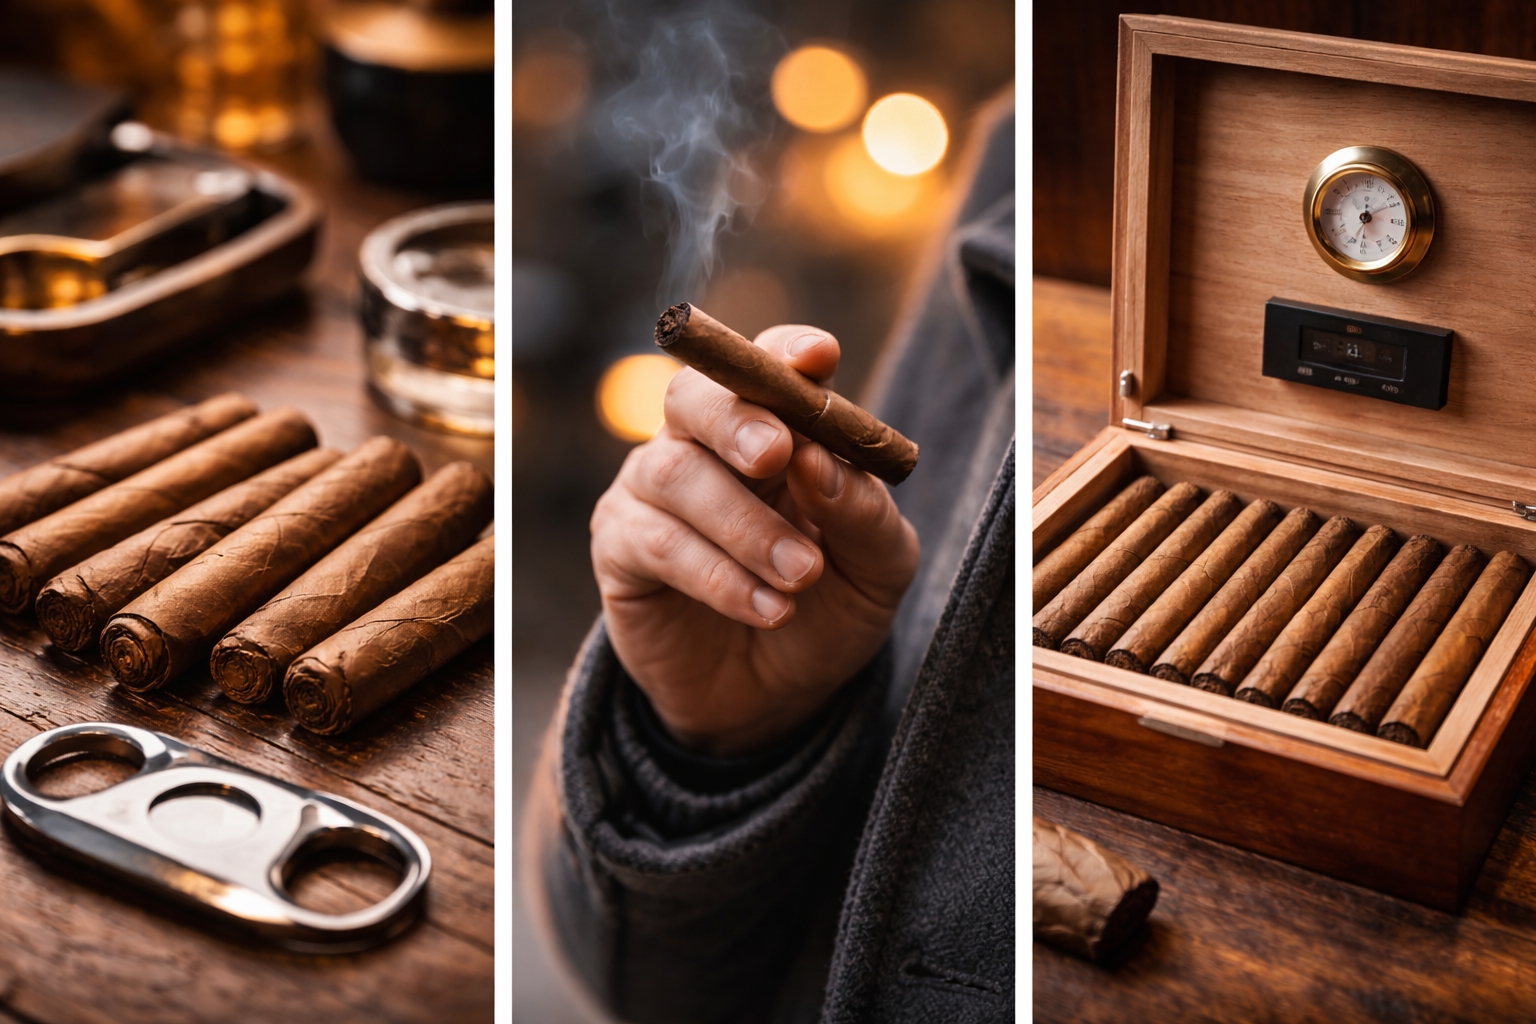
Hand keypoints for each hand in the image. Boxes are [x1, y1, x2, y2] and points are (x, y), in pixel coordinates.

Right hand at [590, 324, 919, 755]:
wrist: (774, 700)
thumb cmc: (828, 611)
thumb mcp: (877, 568)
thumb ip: (864, 512)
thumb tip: (822, 460)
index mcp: (772, 429)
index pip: (764, 367)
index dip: (784, 352)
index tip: (819, 358)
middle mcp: (701, 446)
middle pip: (693, 395)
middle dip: (736, 419)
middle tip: (777, 454)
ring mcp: (653, 492)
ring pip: (675, 472)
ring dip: (745, 526)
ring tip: (801, 576)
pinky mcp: (620, 549)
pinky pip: (656, 543)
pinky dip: (718, 576)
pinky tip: (769, 608)